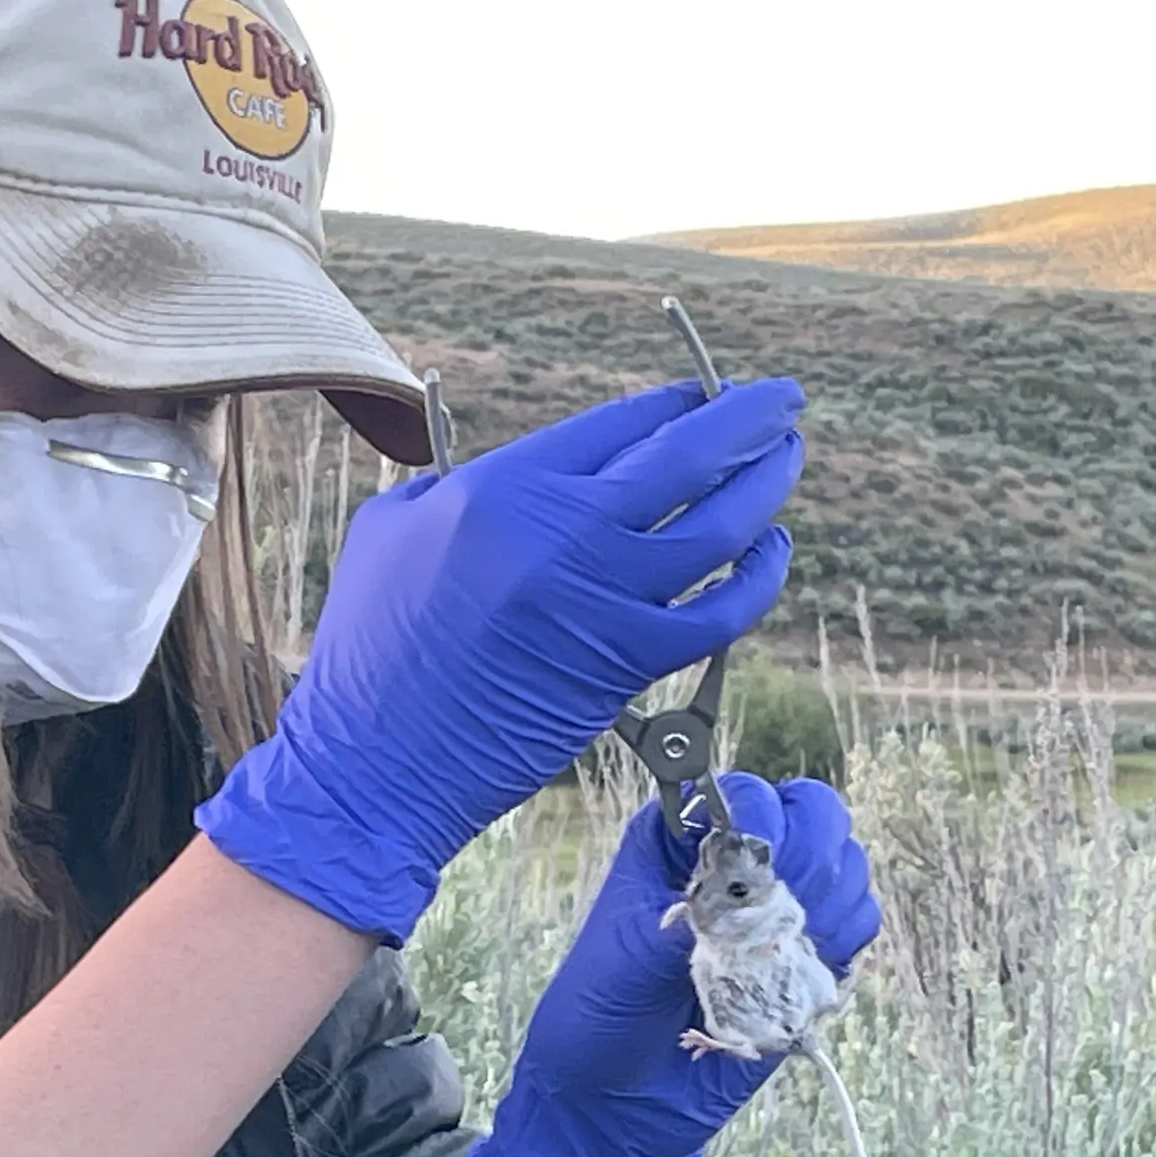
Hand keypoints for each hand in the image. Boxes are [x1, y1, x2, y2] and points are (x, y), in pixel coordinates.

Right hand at [196, 380, 805, 944]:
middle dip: (748, 417)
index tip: (703, 395)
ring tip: (785, 461)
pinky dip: (757, 579)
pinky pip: (719, 613)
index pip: (616, 424)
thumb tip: (527, 468)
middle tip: (782, 400)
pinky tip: (769, 553)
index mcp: (501, 488)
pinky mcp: (625, 666)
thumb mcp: (393, 530)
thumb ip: (457, 479)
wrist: (377, 762)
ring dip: (765, 486)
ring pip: (719, 529)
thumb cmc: (370, 649)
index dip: (673, 402)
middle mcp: (560, 534)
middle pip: (685, 456)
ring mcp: (600, 601)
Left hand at [467, 773, 880, 1156]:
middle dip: (814, 857)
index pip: (748, 795)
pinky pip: (857, 933)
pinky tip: (801, 977)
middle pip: (818, 817)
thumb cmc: (598, 1018)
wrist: (614, 1104)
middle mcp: (737, 865)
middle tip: (786, 908)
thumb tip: (749, 900)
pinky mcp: (807, 964)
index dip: (766, 818)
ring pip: (848, 871)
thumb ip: (686, 921)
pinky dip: (844, 950)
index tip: (756, 861)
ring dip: (834, 905)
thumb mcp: (624, 960)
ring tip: (788, 948)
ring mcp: (779, 912)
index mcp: (679, 841)